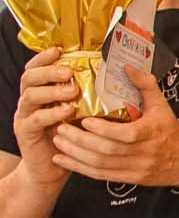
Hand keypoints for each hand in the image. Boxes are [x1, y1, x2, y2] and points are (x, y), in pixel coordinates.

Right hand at [11, 50, 79, 183]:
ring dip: (51, 90)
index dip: (44, 58)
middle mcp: (30, 100)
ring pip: (31, 95)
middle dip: (48, 71)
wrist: (53, 167)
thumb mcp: (81, 112)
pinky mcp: (25, 131)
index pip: (37, 68)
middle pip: (30, 77)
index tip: (59, 50)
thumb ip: (89, 95)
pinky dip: (52, 113)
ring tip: (72, 90)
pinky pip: (36, 119)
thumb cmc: (72, 137)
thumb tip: (115, 77)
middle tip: (69, 71)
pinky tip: (68, 112)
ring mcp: (25, 115)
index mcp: (42, 91)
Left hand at [48, 65, 178, 186]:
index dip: (103, 129)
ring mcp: (136, 169)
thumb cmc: (170, 131)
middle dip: (80, 140)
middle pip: (107, 151)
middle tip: (61, 128)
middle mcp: (143, 153)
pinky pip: (100, 175)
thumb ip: (145, 84)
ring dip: (75, 154)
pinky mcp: (129, 179)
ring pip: (100, 164)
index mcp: (151, 133)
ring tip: (58, 142)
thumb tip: (126, 66)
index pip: (125, 134)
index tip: (85, 120)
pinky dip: (79, 168)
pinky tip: (63, 160)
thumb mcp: (162, 106)